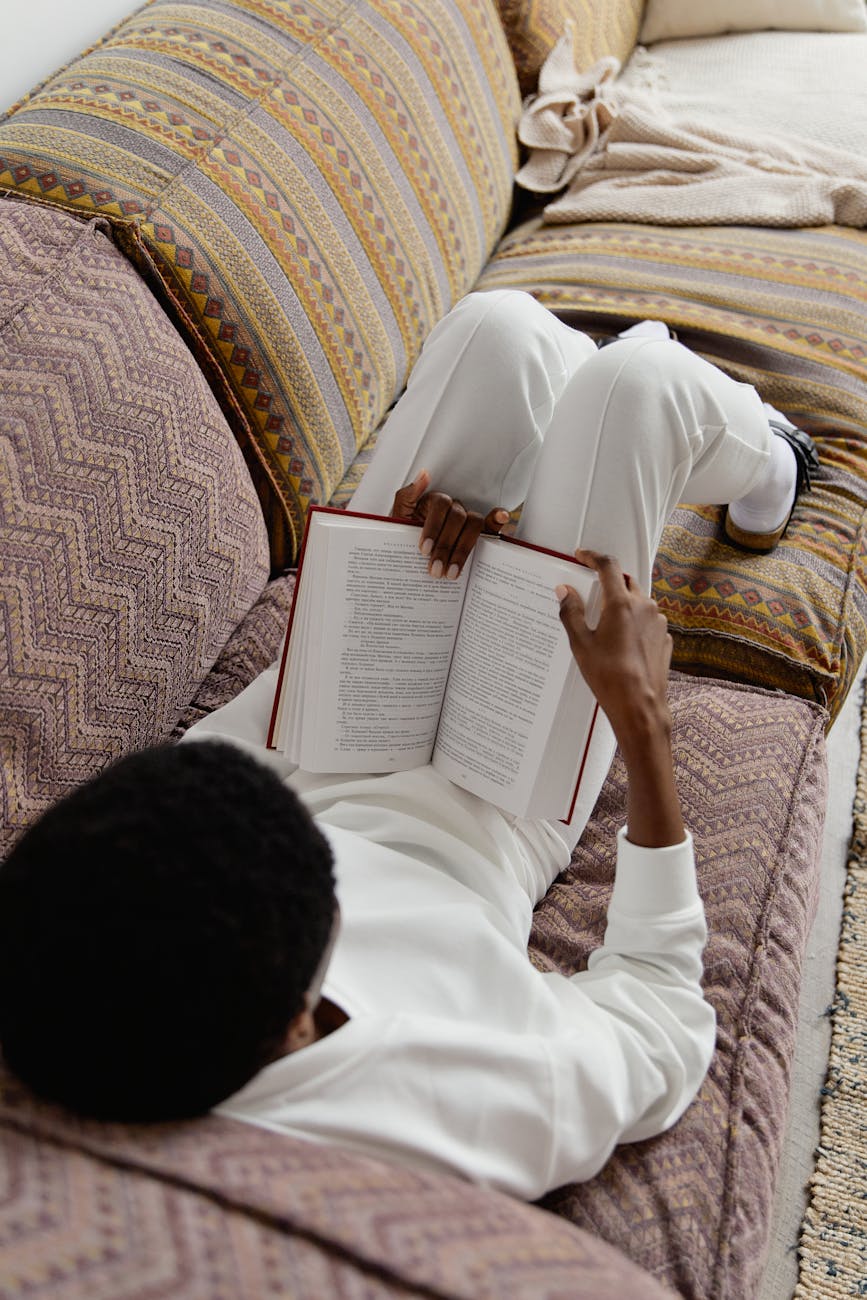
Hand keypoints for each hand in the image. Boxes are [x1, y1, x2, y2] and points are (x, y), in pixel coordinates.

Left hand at [391, 470, 509, 577]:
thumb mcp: (398, 515)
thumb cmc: (405, 533)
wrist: (406, 553)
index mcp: (435, 502)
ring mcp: (467, 520)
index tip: (424, 549)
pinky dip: (498, 519)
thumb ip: (407, 495)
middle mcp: (454, 508)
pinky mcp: (478, 533)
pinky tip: (502, 518)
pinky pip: (491, 524)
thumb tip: (424, 475)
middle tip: (435, 569)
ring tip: (451, 572)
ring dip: (463, 549)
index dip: (433, 527)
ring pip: (473, 525)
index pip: (440, 506)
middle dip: (445, 546)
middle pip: (457, 518)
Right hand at [555, 550, 671, 748]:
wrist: (640, 705)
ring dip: (622, 604)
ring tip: (605, 626)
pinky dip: (634, 622)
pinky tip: (622, 642)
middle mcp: (644, 607)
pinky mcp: (664, 637)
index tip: (583, 556)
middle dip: (608, 583)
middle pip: (625, 581)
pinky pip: (648, 620)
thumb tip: (565, 592)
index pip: (608, 566)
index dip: (593, 557)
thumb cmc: (611, 677)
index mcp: (621, 604)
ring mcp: (658, 622)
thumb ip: (571, 612)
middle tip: (591, 593)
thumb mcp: (581, 643)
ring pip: (638, 601)